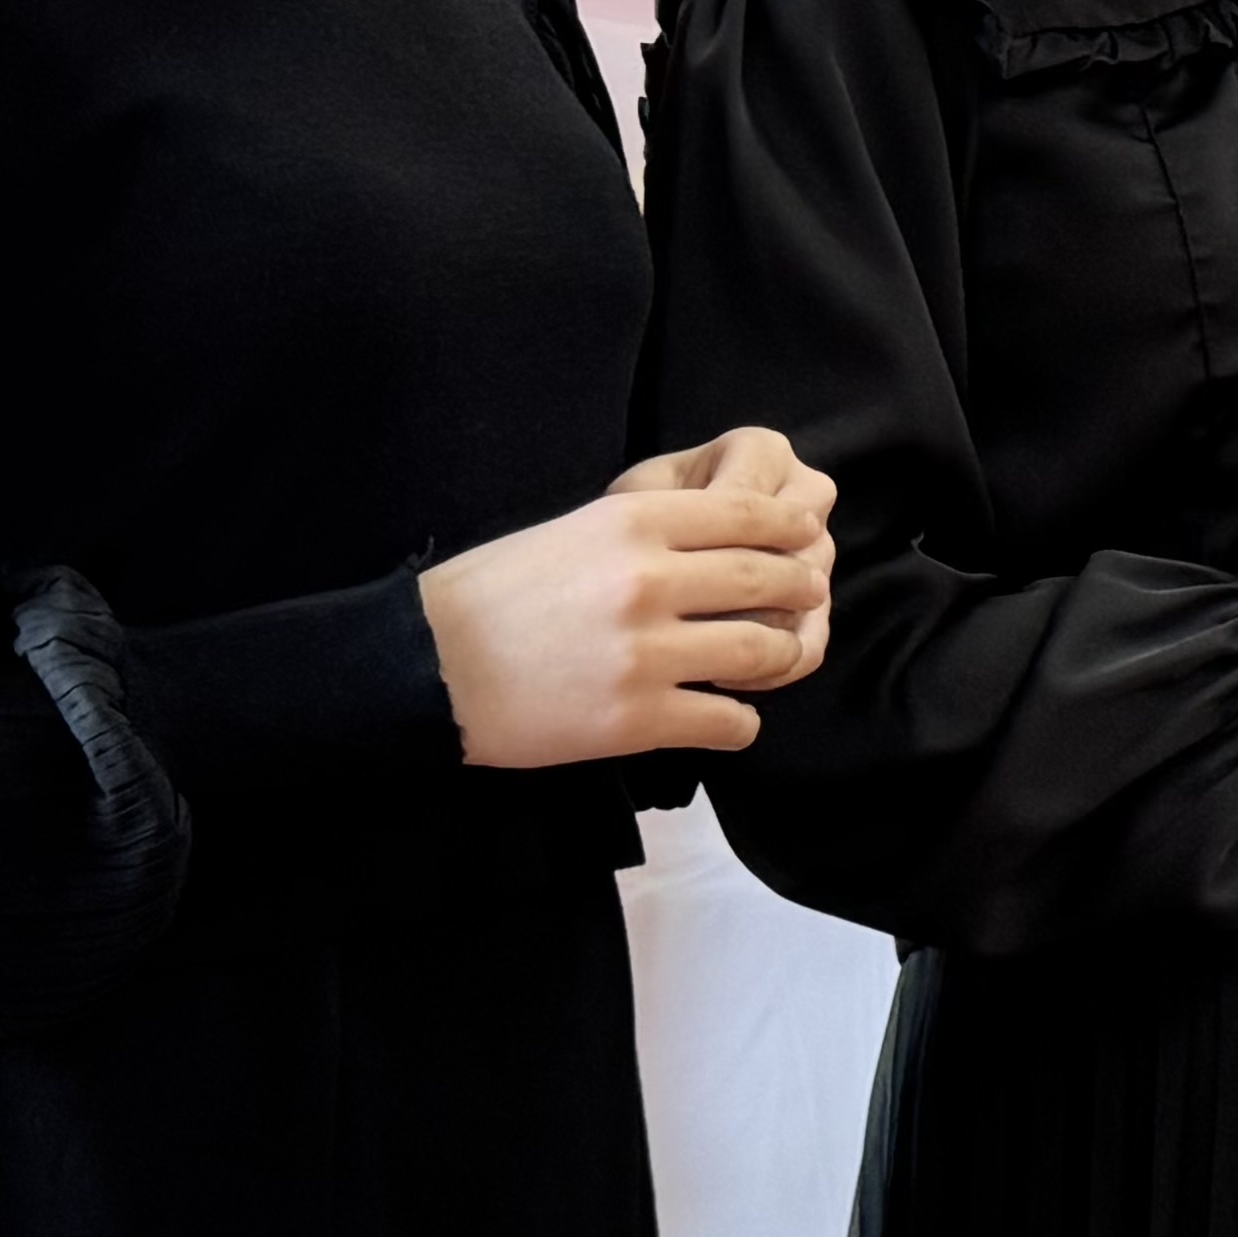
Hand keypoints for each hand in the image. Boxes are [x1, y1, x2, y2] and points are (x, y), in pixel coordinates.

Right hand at [422, 450, 839, 768]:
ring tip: (779, 660)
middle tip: (810, 595)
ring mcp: (647, 652)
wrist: (427, 666)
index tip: (805, 538)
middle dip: (801, 587)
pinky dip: (740, 721)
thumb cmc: (492, 593)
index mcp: (633, 522)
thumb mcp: (573, 531)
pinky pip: (727, 720)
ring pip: (762, 650)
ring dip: (783, 656)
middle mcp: (649, 580)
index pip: (746, 514)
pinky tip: (729, 718)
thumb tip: (719, 535)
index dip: (788, 529)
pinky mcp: (636, 719)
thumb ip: (646, 530)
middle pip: (766, 577)